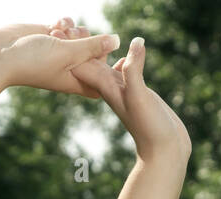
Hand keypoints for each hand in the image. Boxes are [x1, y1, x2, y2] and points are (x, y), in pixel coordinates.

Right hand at [0, 18, 119, 97]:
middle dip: (89, 41)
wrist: (1, 55)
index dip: (111, 73)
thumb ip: (93, 46)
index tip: (119, 61)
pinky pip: (67, 27)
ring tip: (59, 32)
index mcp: (76, 80)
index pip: (101, 81)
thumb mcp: (68, 53)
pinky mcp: (50, 37)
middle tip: (74, 39)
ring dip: (75, 29)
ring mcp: (59, 52)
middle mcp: (69, 67)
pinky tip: (56, 24)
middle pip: (94, 54)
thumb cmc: (33, 61)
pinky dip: (64, 23)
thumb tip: (117, 40)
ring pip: (81, 37)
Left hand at [51, 24, 191, 162]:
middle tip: (65, 24)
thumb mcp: (140, 96)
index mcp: (106, 87)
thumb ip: (134, 70)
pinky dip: (123, 58)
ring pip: (104, 64)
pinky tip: (128, 52)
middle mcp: (111, 88)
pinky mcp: (138, 92)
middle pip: (88, 61)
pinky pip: (125, 70)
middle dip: (78, 45)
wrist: (163, 151)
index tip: (57, 29)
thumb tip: (134, 42)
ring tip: (88, 33)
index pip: (82, 61)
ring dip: (96, 50)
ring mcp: (124, 90)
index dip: (70, 45)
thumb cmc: (150, 128)